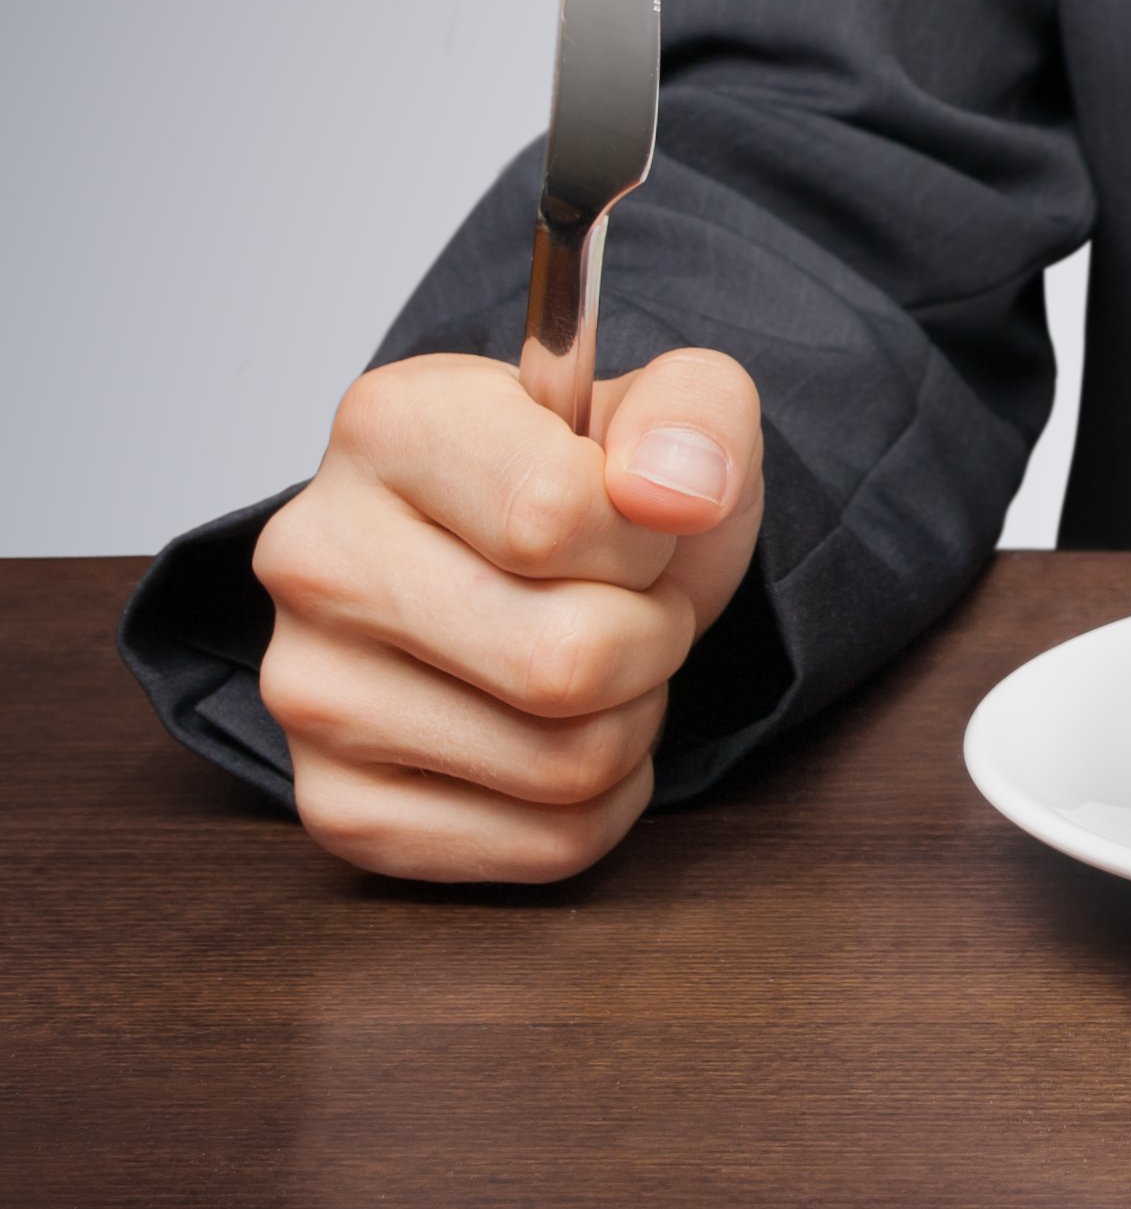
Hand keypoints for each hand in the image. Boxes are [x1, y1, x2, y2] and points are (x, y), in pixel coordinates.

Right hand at [252, 347, 762, 882]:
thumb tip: (674, 491)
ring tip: (598, 659)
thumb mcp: (681, 408)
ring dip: (633, 719)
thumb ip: (699, 416)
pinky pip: (539, 845)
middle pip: (566, 662)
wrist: (551, 564)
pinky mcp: (337, 805)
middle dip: (653, 638)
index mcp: (390, 425)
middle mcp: (316, 557)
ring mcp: (309, 692)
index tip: (632, 519)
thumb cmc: (605, 487)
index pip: (556, 517)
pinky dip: (601, 802)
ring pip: (563, 765)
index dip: (645, 536)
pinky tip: (568, 732)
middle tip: (630, 604)